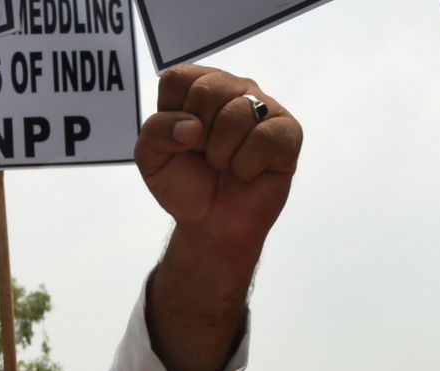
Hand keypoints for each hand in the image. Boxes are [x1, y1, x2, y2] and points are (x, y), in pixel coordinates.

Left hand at [136, 65, 301, 259]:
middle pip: (208, 90)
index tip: (180, 140)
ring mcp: (263, 107)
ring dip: (222, 154)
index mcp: (198, 86)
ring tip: (225, 164)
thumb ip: (156, 132)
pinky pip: (265, 137)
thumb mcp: (151, 160)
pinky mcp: (287, 131)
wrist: (212, 222)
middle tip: (205, 155)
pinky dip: (246, 165)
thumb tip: (192, 126)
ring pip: (238, 113)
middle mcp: (233, 88)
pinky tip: (247, 171)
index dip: (173, 115)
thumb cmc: (185, 183)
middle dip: (198, 137)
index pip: (179, 78)